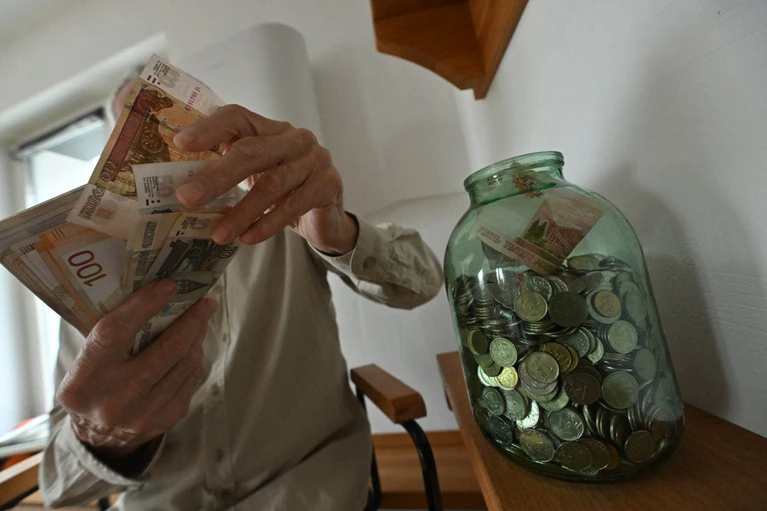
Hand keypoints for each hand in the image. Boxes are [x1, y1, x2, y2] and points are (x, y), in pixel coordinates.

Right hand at [56, 280, 217, 460]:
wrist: (97, 436)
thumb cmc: (93, 383)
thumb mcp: (86, 360)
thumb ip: (113, 334)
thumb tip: (157, 292)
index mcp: (85, 379)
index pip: (116, 332)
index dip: (145, 304)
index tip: (169, 284)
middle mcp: (114, 400)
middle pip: (166, 349)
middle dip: (191, 319)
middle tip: (205, 300)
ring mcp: (142, 414)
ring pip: (184, 364)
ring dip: (197, 336)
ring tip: (202, 317)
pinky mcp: (165, 420)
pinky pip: (189, 380)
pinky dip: (194, 358)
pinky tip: (195, 344)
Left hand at [173, 105, 358, 254]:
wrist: (326, 218)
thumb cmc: (283, 192)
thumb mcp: (255, 175)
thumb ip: (228, 170)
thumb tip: (181, 188)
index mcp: (270, 129)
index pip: (237, 117)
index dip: (209, 129)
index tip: (180, 145)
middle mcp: (294, 138)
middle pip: (252, 151)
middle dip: (216, 176)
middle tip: (187, 197)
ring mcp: (315, 160)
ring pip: (272, 183)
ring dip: (241, 211)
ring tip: (218, 234)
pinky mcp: (328, 185)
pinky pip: (294, 205)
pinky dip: (267, 223)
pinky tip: (247, 238)